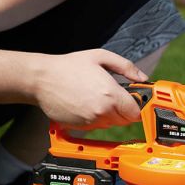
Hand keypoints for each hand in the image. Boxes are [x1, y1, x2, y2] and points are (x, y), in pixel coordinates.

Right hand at [33, 49, 148, 127]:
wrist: (42, 79)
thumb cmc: (69, 67)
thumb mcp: (100, 57)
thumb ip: (126, 67)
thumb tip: (142, 78)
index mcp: (111, 95)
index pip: (136, 112)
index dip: (136, 106)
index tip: (133, 100)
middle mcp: (102, 112)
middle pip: (125, 120)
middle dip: (124, 110)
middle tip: (114, 96)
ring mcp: (91, 121)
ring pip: (111, 124)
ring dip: (110, 114)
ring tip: (96, 97)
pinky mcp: (80, 127)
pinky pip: (97, 126)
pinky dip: (96, 118)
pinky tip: (86, 103)